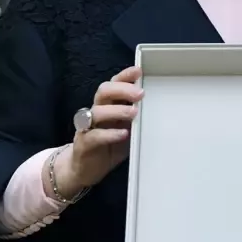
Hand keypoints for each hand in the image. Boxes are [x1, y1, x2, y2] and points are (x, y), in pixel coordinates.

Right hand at [51, 66, 141, 196]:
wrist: (84, 170)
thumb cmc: (109, 146)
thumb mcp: (127, 129)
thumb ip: (137, 118)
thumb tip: (158, 106)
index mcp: (108, 106)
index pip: (113, 84)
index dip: (124, 76)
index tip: (138, 71)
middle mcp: (96, 112)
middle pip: (103, 92)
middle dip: (122, 90)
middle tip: (140, 94)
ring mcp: (87, 128)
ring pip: (97, 112)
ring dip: (117, 110)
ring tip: (134, 113)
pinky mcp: (83, 144)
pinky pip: (94, 135)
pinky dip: (109, 134)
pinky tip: (123, 134)